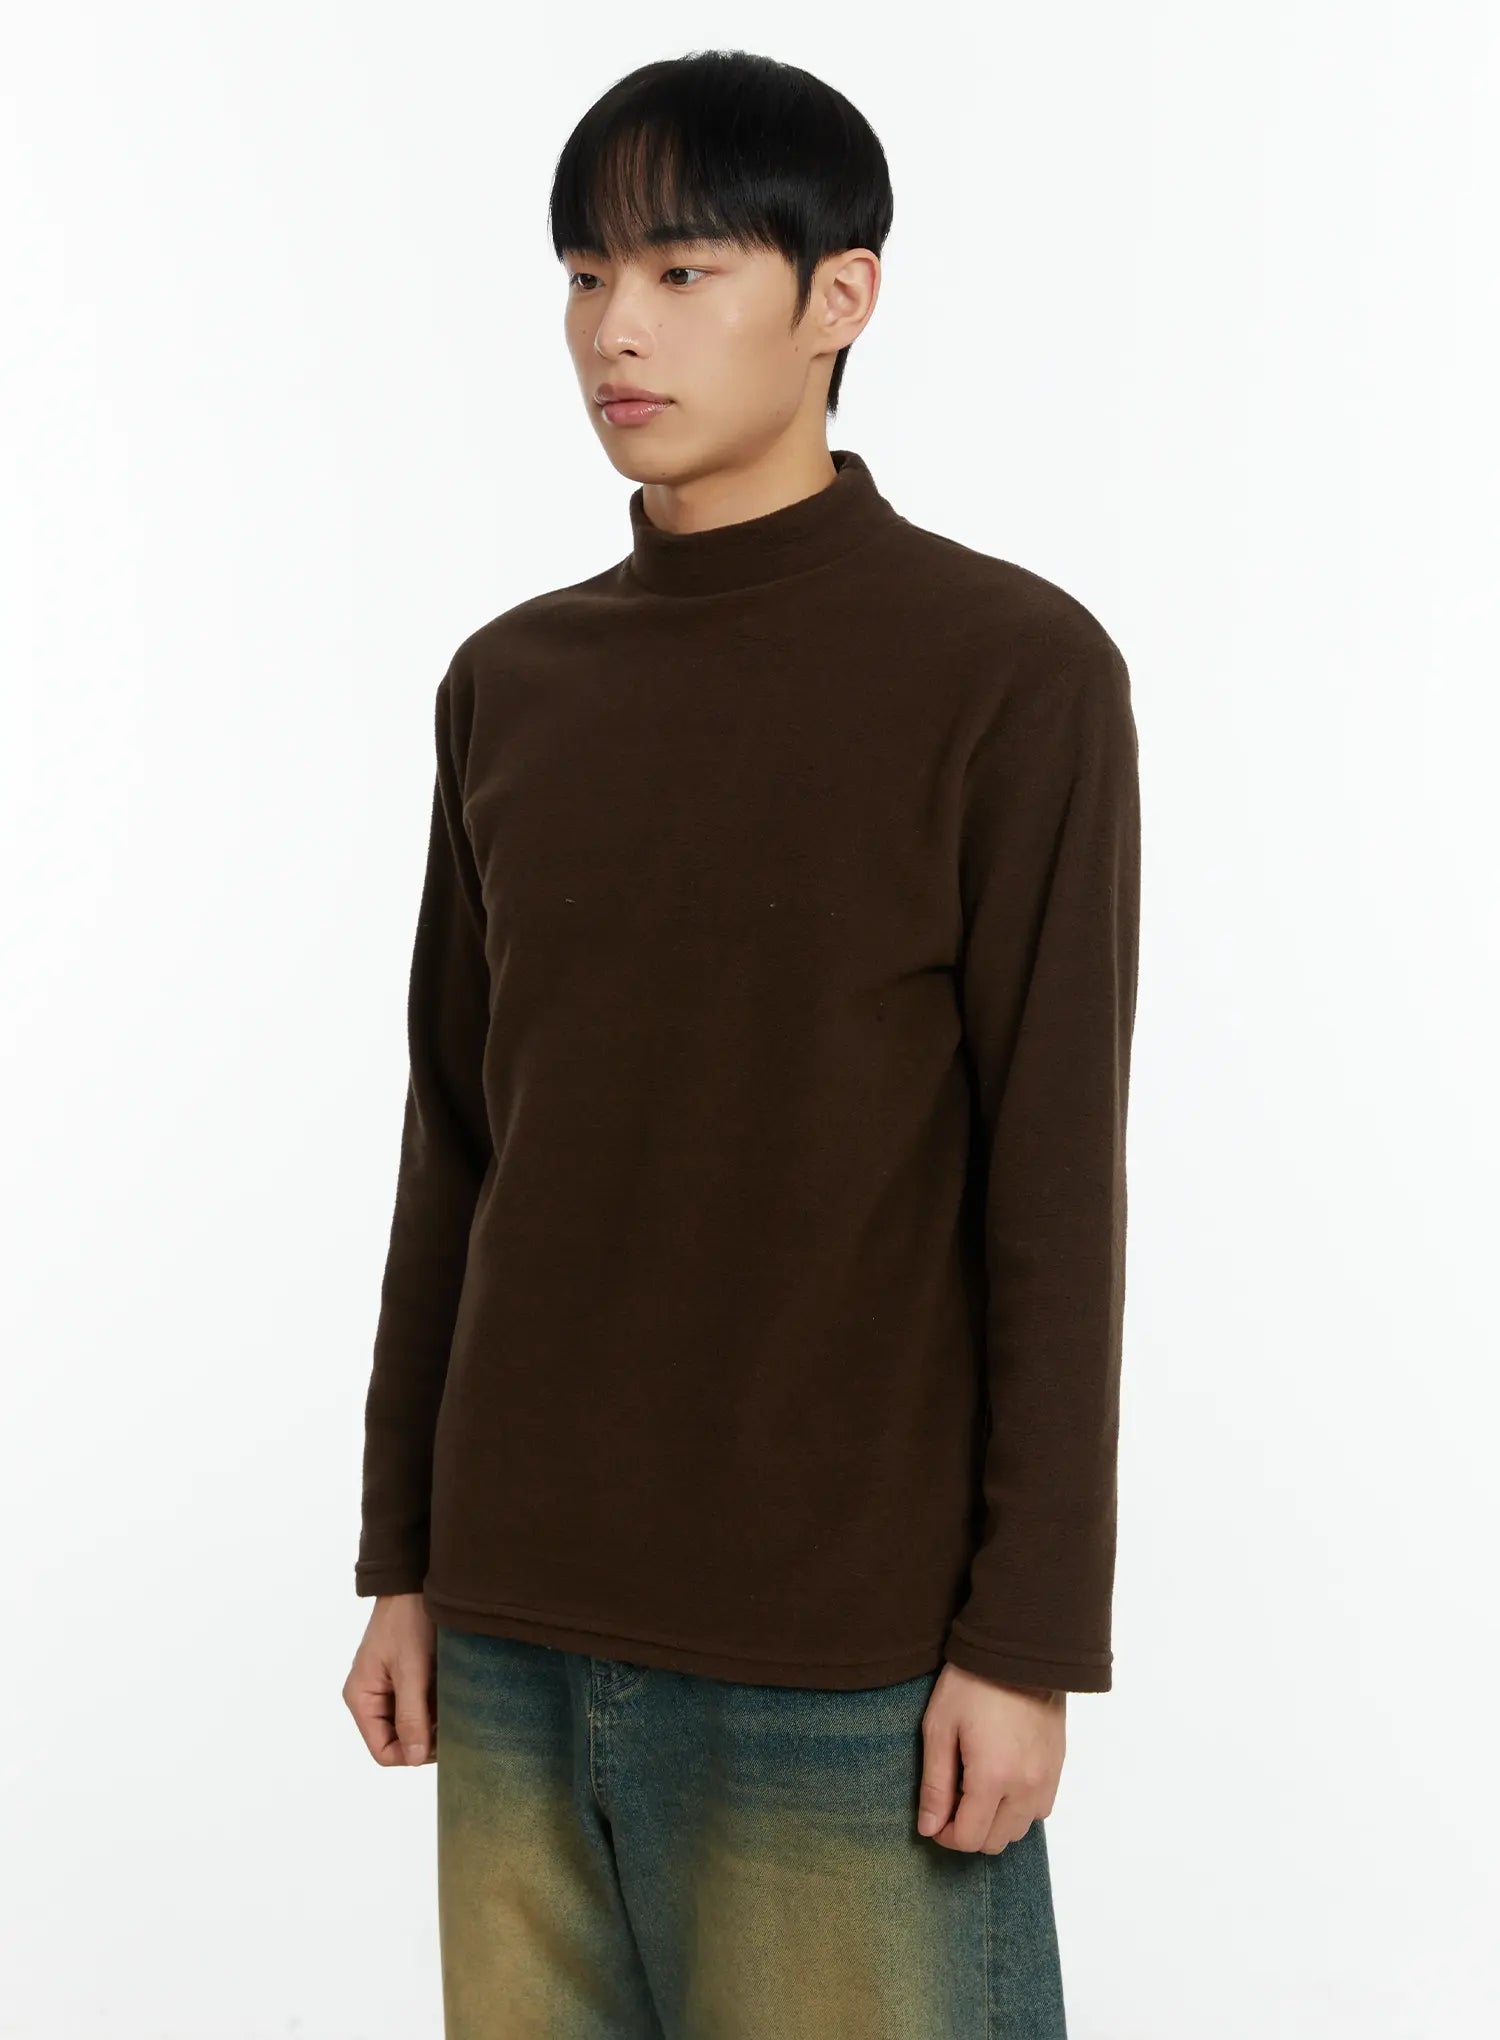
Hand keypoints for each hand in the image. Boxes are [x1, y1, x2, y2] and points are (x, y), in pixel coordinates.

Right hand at [343, 1593, 437, 1766]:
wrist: (415, 1581)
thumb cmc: (408, 1620)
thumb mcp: (411, 1669)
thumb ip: (411, 1715)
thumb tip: (413, 1758)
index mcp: (361, 1698)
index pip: (383, 1751)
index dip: (412, 1754)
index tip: (442, 1741)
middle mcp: (372, 1698)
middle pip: (398, 1740)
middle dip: (426, 1736)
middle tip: (453, 1720)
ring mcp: (389, 1689)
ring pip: (413, 1724)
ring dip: (433, 1720)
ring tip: (453, 1702)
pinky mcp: (407, 1679)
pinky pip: (421, 1706)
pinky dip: (436, 1704)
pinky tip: (450, 1691)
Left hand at [916, 1662, 1064, 1850]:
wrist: (1019, 1650)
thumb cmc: (972, 1684)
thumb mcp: (940, 1728)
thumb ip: (935, 1784)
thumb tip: (929, 1828)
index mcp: (992, 1778)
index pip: (970, 1838)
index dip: (946, 1835)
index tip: (935, 1816)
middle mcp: (1026, 1788)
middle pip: (996, 1841)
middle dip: (970, 1830)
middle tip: (954, 1798)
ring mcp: (1047, 1779)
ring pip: (1020, 1829)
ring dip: (995, 1821)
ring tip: (977, 1787)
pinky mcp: (1058, 1767)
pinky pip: (1039, 1809)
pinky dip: (1019, 1807)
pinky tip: (1003, 1779)